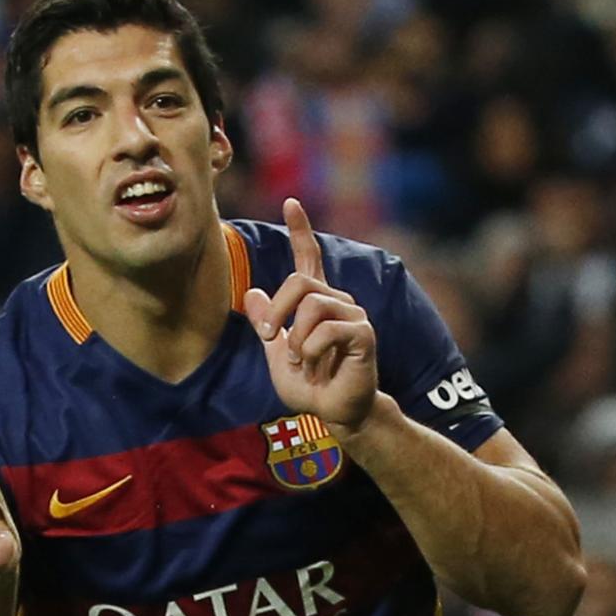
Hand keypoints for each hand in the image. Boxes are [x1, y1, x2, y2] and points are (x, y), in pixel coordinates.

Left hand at [243, 199, 377, 433]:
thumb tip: (253, 291)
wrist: (336, 412)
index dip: (301, 230)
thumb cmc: (311, 386)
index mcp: (317, 302)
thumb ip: (268, 324)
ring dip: (297, 340)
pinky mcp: (363, 333)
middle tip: (269, 340)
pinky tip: (319, 367)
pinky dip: (313, 352)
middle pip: (299, 282)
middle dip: (277, 313)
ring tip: (304, 362)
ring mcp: (353, 315)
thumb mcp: (277, 354)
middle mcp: (338, 301)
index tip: (290, 202)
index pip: (309, 258)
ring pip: (311, 305)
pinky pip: (326, 329)